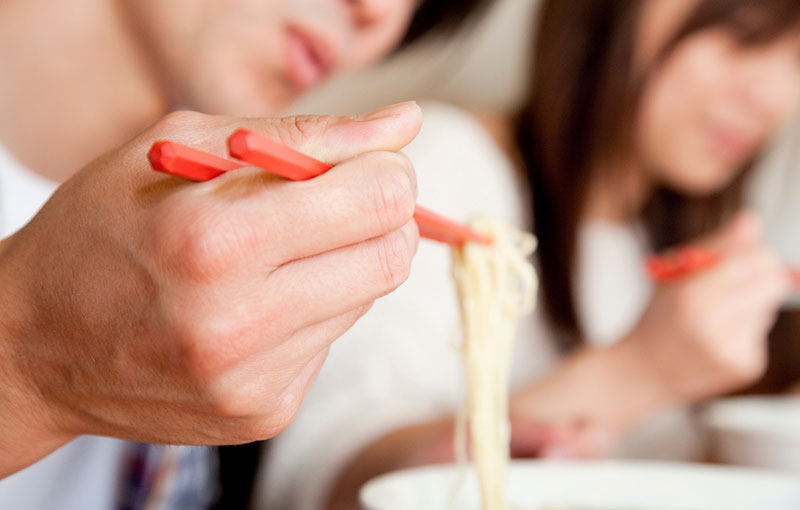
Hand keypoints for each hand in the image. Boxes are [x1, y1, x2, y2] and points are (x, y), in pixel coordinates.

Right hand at [0, 102, 421, 475]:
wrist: (32, 345)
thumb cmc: (101, 230)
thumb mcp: (182, 147)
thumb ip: (303, 134)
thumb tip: (403, 124)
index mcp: (214, 241)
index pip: (377, 201)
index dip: (388, 171)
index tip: (367, 165)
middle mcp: (239, 323)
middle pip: (391, 258)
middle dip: (383, 218)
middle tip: (339, 203)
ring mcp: (254, 380)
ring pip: (367, 299)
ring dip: (342, 264)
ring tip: (274, 256)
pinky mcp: (263, 413)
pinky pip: (332, 342)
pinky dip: (313, 310)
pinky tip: (257, 304)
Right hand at [627, 211, 792, 402]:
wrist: (642, 372)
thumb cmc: (657, 318)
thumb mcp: (673, 274)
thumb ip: (716, 246)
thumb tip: (751, 219)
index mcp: (690, 296)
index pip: (753, 260)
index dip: (754, 253)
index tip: (746, 255)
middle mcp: (713, 324)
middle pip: (772, 282)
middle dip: (763, 275)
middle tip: (741, 280)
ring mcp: (731, 349)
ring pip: (769, 307)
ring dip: (751, 304)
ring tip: (719, 315)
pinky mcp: (745, 367)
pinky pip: (762, 334)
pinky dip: (746, 330)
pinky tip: (720, 337)